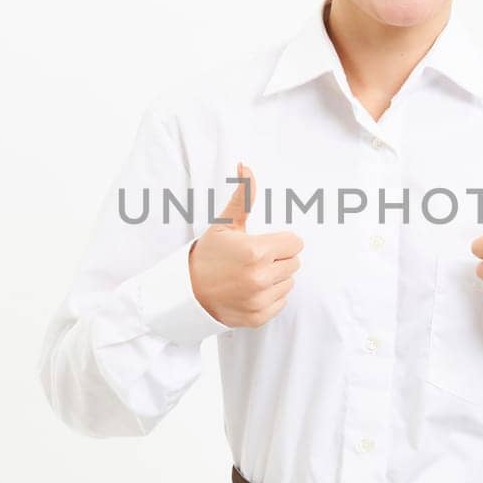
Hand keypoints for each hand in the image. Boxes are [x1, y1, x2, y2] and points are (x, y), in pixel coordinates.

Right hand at [189, 162, 304, 326]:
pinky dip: (270, 297)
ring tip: (252, 274)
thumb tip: (246, 166)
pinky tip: (251, 290)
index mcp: (256, 252)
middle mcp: (260, 278)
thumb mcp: (224, 225)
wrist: (186, 292)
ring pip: (289, 282)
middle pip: (294, 262)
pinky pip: (281, 302)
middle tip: (256, 259)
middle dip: (279, 258)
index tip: (264, 243)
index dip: (281, 241)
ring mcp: (260, 300)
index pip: (295, 243)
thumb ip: (243, 197)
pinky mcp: (259, 317)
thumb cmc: (207, 255)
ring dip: (276, 278)